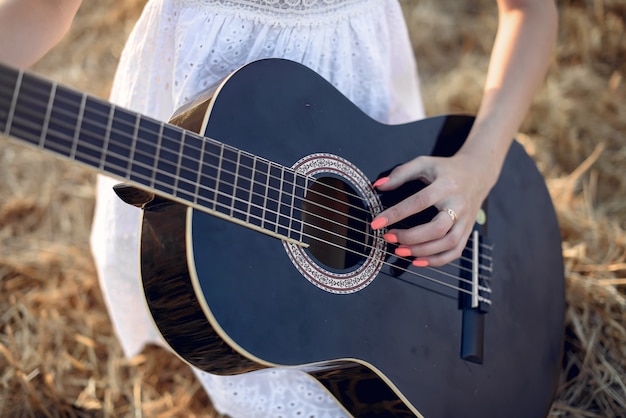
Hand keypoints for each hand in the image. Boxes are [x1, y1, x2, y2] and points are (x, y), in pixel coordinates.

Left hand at [370, 152, 496, 266]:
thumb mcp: (424, 163)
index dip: (396, 213)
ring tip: (400, 251)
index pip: (419, 202)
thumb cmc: (446, 169)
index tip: (377, 222)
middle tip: (389, 237)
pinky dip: (437, 260)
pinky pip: (456, 251)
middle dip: (411, 237)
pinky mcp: (468, 231)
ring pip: (448, 243)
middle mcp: (458, 205)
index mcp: (446, 186)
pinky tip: (418, 261)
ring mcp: (466, 220)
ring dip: (422, 251)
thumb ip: (400, 173)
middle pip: (438, 228)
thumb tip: (379, 185)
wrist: (477, 173)